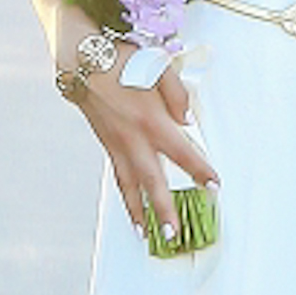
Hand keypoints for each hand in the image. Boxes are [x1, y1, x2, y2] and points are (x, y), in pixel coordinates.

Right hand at [78, 52, 220, 242]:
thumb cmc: (121, 59)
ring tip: (146, 235)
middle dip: (165, 209)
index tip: (215, 185)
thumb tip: (187, 121)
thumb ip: (177, 96)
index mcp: (151, 119)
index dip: (200, 170)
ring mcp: (116, 144)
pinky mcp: (106, 144)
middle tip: (175, 234)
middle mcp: (133, 138)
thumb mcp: (158, 67)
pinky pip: (118, 176)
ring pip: (129, 186)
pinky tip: (131, 209)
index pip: (182, 152)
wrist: (81, 58)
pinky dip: (125, 196)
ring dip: (139, 213)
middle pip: (153, 181)